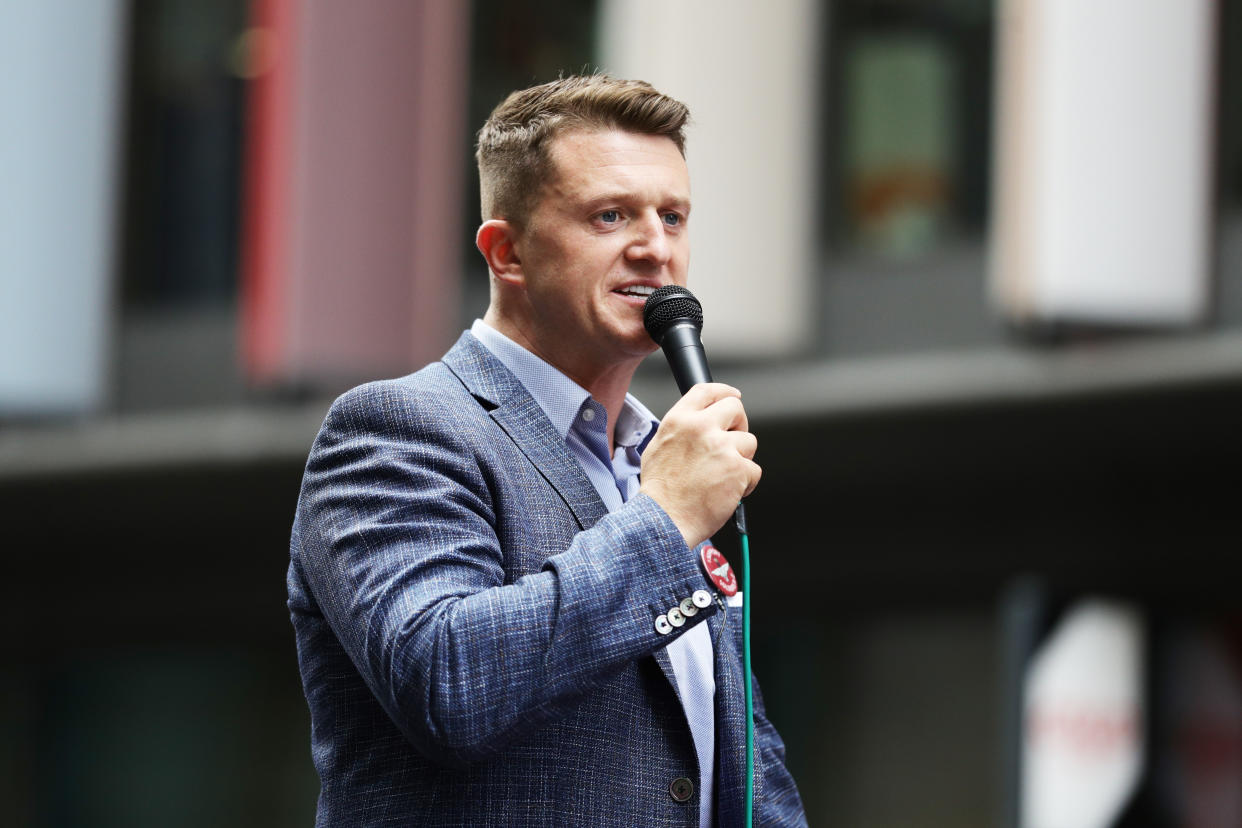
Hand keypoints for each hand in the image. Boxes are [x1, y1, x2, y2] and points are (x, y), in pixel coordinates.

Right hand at [638, 383, 760, 547]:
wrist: (665, 519)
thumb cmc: (660, 491)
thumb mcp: (658, 447)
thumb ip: (681, 429)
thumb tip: (699, 423)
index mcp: (680, 420)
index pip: (707, 391)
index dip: (724, 392)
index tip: (732, 396)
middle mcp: (701, 428)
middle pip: (736, 408)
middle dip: (739, 425)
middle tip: (732, 442)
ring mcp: (722, 447)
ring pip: (749, 441)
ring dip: (741, 458)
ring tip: (723, 475)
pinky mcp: (738, 469)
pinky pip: (754, 470)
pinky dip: (746, 482)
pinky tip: (728, 491)